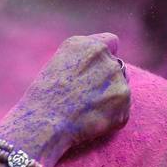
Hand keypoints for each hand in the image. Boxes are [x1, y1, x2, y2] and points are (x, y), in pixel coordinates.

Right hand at [17, 33, 131, 157]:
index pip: (111, 41)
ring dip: (108, 100)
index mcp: (88, 46)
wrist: (45, 125)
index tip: (95, 70)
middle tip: (82, 98)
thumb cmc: (43, 99)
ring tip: (83, 112)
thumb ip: (82, 59)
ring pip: (119, 90)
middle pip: (116, 68)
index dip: (104, 57)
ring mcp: (119, 82)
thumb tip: (104, 65)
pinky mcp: (123, 105)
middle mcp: (107, 59)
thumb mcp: (56, 65)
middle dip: (105, 81)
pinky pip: (120, 113)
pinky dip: (109, 120)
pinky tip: (89, 123)